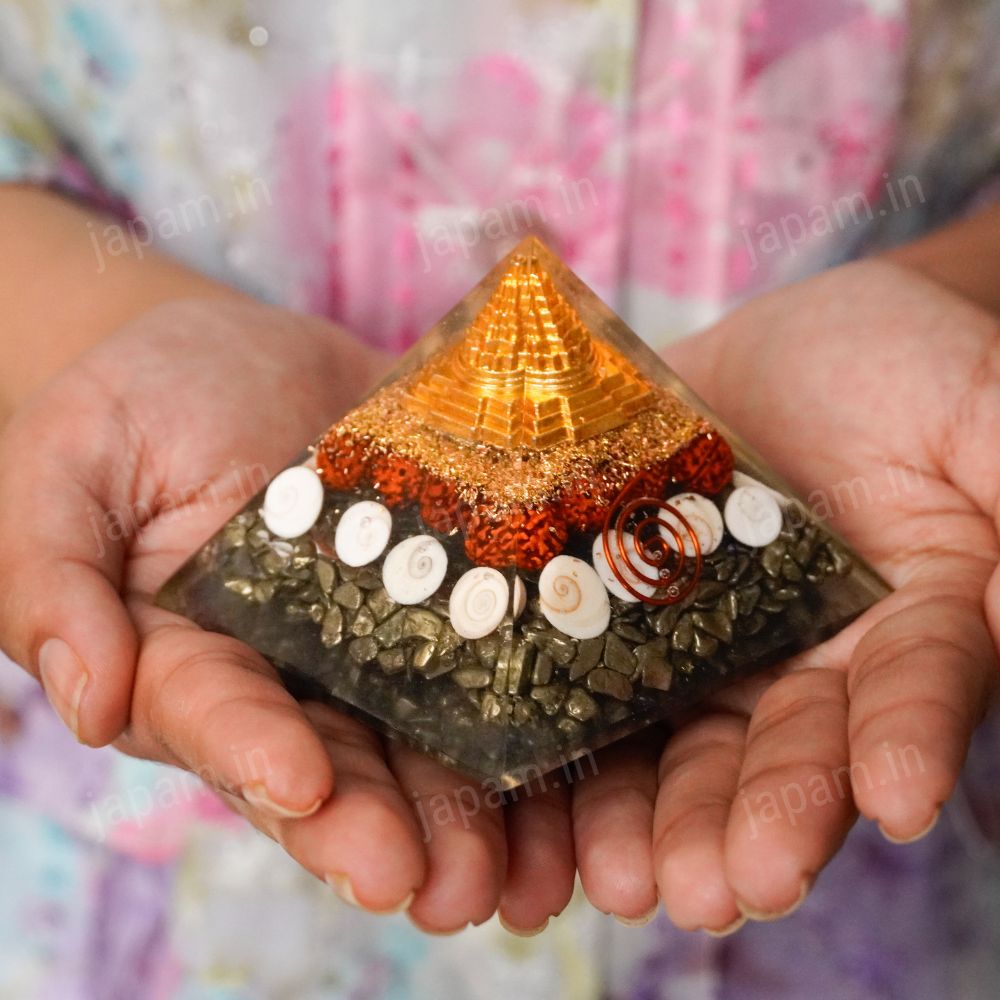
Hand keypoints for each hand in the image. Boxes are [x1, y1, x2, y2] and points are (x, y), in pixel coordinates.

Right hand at [0, 299, 575, 932]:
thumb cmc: (135, 399)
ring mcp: (379, 632)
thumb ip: (52, 578)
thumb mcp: (64, 465)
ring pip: (425, 731)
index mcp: (189, 657)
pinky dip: (535, 706)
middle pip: (336, 759)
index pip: (215, 717)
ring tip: (522, 873)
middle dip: (381, 823)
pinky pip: (494, 648)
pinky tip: (585, 754)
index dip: (256, 753)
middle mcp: (291, 669)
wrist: (244, 349)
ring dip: (471, 805)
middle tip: (436, 885)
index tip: (302, 784)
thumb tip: (83, 701)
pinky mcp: (449, 587)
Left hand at [568, 259, 999, 931]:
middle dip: (763, 818)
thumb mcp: (978, 411)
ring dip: (661, 819)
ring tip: (627, 882)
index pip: (917, 689)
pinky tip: (543, 802)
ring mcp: (716, 648)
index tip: (900, 796)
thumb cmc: (905, 365)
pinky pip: (598, 688)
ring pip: (689, 746)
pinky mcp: (630, 621)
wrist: (786, 350)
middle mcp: (814, 660)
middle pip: (790, 750)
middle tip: (728, 886)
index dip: (907, 737)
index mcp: (914, 624)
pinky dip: (576, 747)